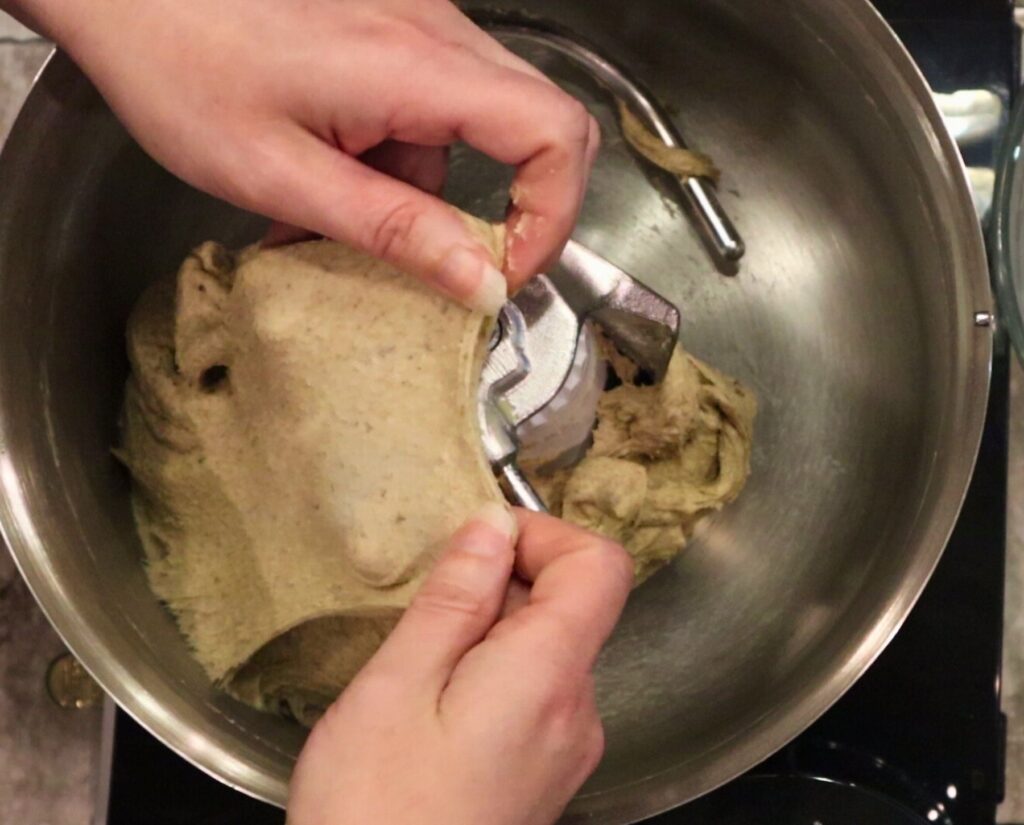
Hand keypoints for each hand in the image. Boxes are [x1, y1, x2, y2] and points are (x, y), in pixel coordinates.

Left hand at [17, 0, 599, 312]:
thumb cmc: (180, 64)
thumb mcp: (283, 174)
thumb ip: (392, 229)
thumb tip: (479, 282)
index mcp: (415, 68)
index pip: (554, 135)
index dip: (553, 217)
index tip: (502, 272)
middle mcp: (436, 35)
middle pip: (541, 127)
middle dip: (515, 212)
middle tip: (463, 267)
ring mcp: (419, 29)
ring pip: (484, 129)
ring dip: (437, 194)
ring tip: (347, 225)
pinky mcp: (395, 36)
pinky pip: (436, 113)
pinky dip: (403, 164)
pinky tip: (333, 182)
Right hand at [287, 505, 632, 824]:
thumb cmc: (372, 810)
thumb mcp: (397, 685)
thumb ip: (455, 598)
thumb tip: (492, 524)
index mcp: (548, 677)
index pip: (599, 565)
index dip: (545, 533)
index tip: (480, 543)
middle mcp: (577, 710)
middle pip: (573, 603)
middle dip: (503, 584)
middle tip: (427, 613)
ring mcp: (567, 746)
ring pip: (549, 646)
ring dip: (492, 630)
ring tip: (421, 666)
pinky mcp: (545, 771)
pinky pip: (536, 690)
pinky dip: (494, 672)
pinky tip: (436, 706)